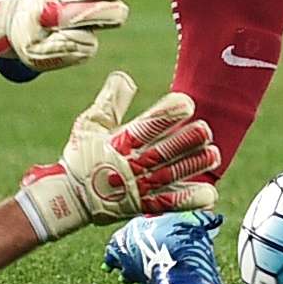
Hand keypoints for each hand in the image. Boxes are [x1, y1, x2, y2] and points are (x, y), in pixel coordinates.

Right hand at [13, 70, 218, 237]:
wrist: (68, 199)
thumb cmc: (80, 157)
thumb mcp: (89, 124)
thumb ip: (110, 101)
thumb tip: (124, 77)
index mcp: (120, 142)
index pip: (147, 125)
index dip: (167, 115)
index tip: (186, 104)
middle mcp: (132, 164)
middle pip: (164, 150)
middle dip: (186, 140)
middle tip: (206, 130)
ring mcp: (138, 187)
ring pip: (171, 175)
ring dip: (193, 165)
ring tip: (214, 154)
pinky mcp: (142, 206)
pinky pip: (169, 203)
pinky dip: (189, 199)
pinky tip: (209, 193)